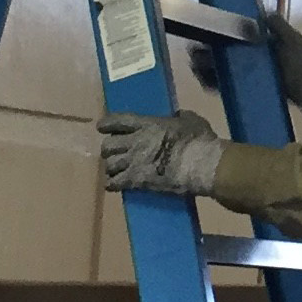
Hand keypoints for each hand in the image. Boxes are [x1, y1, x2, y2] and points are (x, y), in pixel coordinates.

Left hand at [98, 108, 228, 195]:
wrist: (200, 165)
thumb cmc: (198, 140)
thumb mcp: (192, 121)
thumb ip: (181, 117)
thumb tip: (179, 115)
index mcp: (147, 124)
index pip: (117, 121)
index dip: (106, 124)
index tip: (102, 127)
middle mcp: (135, 142)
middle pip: (108, 145)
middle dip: (110, 149)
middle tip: (116, 153)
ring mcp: (133, 162)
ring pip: (109, 165)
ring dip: (112, 167)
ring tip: (117, 170)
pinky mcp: (136, 181)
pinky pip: (114, 183)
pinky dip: (112, 184)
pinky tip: (115, 185)